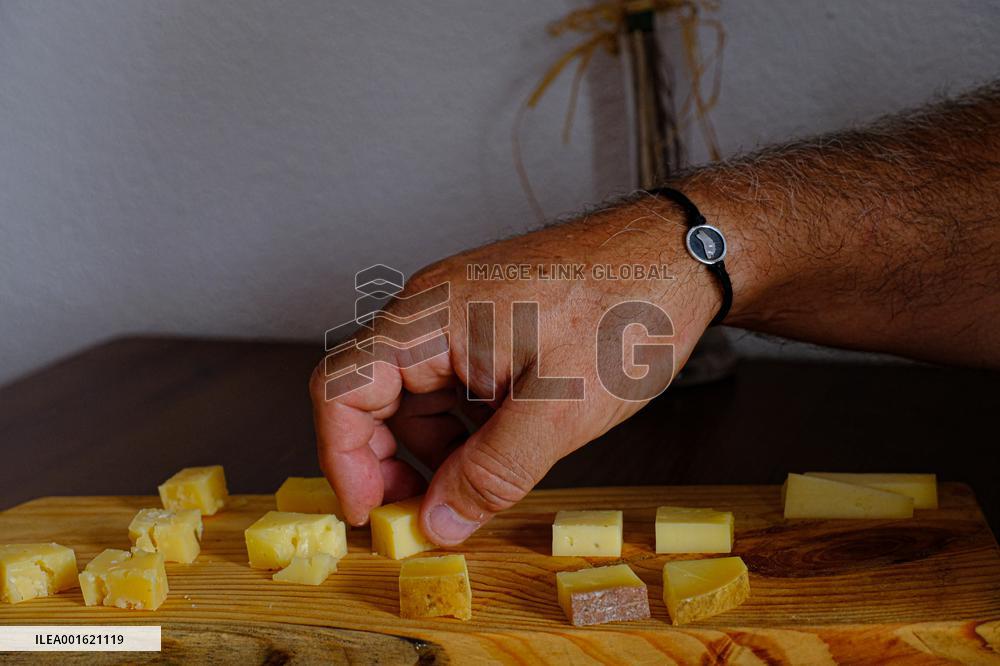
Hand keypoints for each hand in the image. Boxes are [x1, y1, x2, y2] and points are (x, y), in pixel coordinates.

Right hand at [310, 195, 729, 544]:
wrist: (680, 253)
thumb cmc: (627, 311)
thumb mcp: (560, 410)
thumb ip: (491, 473)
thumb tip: (437, 525)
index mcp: (429, 316)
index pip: (339, 388)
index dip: (342, 459)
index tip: (371, 515)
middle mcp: (431, 307)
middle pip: (369, 393)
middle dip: (386, 461)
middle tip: (422, 515)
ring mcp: (458, 311)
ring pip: (412, 393)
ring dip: (429, 448)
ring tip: (472, 488)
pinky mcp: (487, 321)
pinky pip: (449, 380)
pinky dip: (460, 424)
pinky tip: (496, 450)